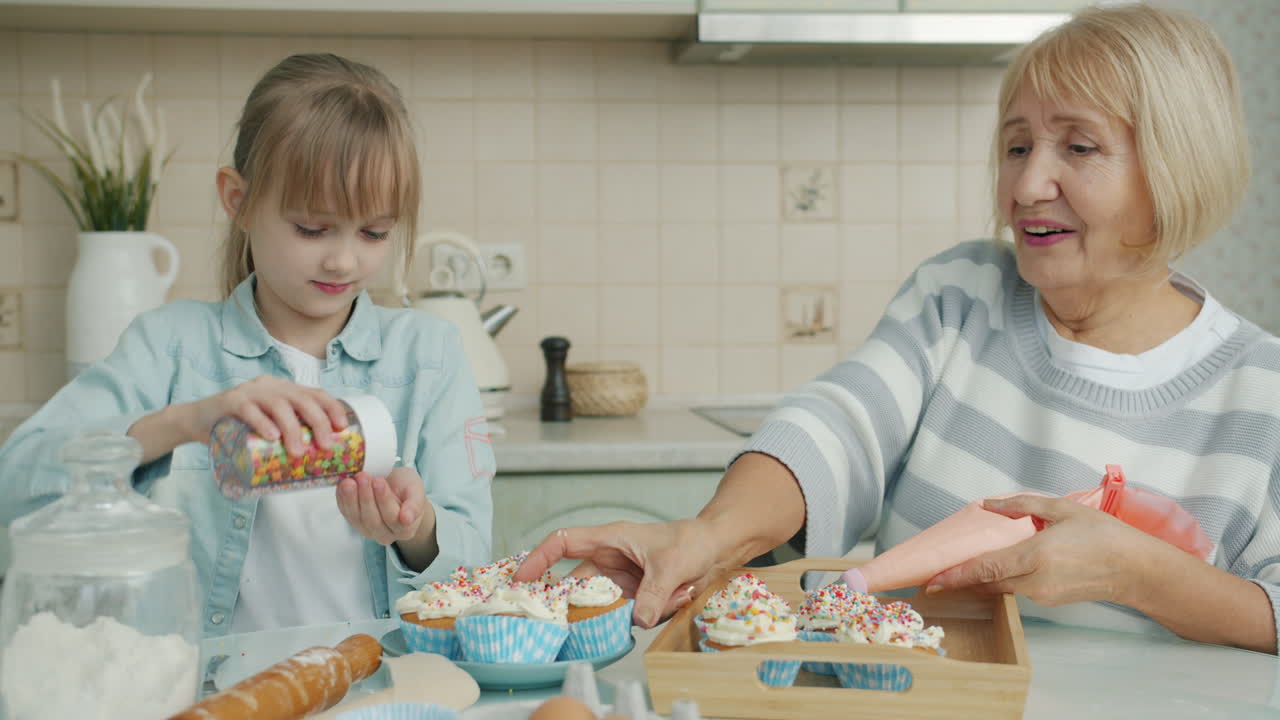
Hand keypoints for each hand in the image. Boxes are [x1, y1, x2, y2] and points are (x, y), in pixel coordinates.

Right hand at [186, 375, 349, 454]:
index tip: (342, 427)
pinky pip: (248, 409)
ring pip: (278, 404)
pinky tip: (272, 437)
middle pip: (301, 399)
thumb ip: (288, 434)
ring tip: (299, 452)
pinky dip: (262, 423)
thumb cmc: (239, 428)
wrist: (196, 421)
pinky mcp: (229, 401)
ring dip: (293, 428)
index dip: (331, 407)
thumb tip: (318, 459)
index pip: (314, 393)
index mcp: (283, 390)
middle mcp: (270, 387)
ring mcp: (249, 392)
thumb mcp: (269, 426)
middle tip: (326, 447)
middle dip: (319, 422)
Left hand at [336, 468, 433, 545]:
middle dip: (366, 497)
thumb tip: (407, 519)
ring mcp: (367, 530)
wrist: (394, 487)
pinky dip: (342, 499)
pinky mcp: (353, 522)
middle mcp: (385, 535)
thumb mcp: (416, 490)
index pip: (392, 518)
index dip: (384, 500)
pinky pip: (346, 513)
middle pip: (373, 520)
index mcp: (404, 529)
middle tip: (362, 476)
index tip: (378, 481)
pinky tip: (341, 486)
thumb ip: (415, 504)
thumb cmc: (407, 488)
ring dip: (351, 499)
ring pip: (357, 519)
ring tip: (349, 481)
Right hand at [513, 519, 724, 628]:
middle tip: (565, 623)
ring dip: (620, 612)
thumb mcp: (673, 564)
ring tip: (654, 601)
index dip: (539, 558)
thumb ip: (654, 593)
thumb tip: (637, 620)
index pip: (564, 543)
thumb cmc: (691, 541)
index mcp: (610, 539)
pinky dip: (642, 616)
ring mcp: (620, 581)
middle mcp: (609, 561)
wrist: (717, 549)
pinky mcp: (634, 598)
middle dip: (573, 603)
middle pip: (575, 584)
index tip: (521, 579)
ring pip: (602, 605)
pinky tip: (674, 597)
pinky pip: (625, 615)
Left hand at [925, 494, 1152, 606]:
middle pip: (987, 583)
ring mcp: (1042, 595)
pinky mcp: (1050, 601)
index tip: (932, 580)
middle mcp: (1035, 581)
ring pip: (1001, 589)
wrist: (1136, 569)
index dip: (957, 576)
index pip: (986, 569)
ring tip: (957, 572)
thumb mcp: (1061, 510)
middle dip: (959, 583)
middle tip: (933, 579)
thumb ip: (1022, 506)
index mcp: (1036, 556)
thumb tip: (989, 504)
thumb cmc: (1102, 535)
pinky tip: (993, 572)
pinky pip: (1018, 591)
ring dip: (979, 582)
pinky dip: (1001, 582)